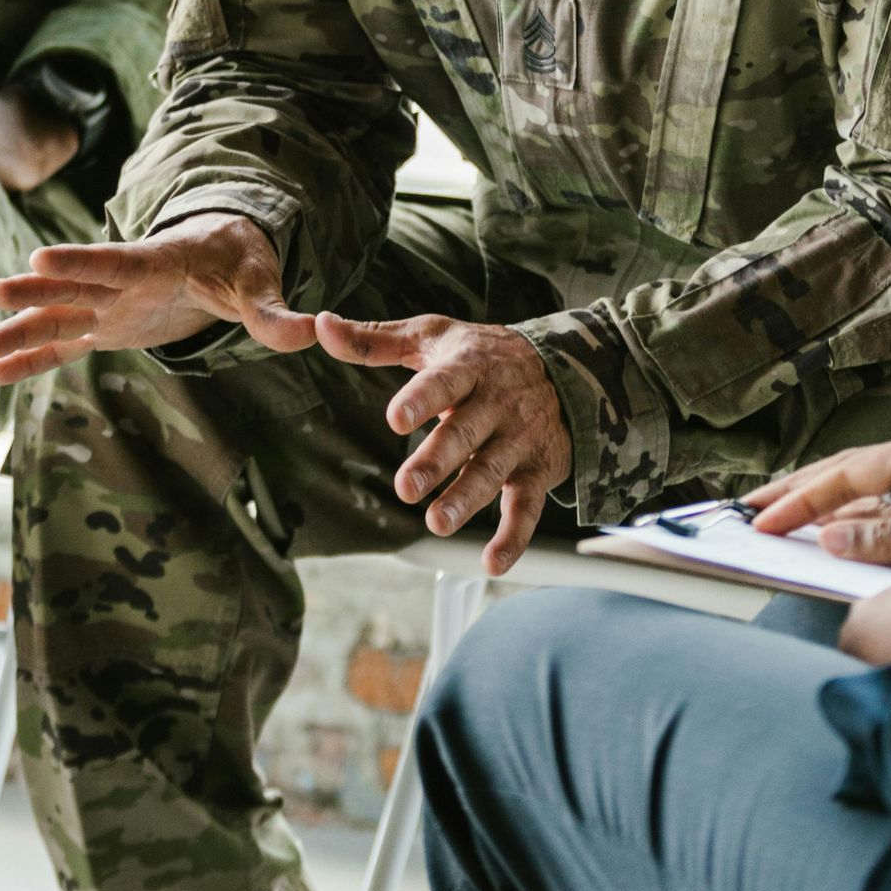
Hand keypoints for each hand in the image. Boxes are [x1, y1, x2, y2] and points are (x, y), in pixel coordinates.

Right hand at [0, 212, 316, 383]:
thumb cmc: (240, 263)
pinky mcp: (104, 326)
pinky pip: (61, 344)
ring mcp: (107, 304)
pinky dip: (30, 357)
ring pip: (58, 317)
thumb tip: (310, 332)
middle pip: (74, 287)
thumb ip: (276, 313)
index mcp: (157, 262)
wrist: (221, 252)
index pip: (115, 261)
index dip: (80, 262)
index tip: (40, 257)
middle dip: (35, 292)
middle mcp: (122, 281)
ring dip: (20, 331)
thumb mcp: (261, 285)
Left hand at [311, 310, 571, 575]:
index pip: (445, 382)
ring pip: (492, 473)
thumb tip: (321, 326)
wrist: (569, 367)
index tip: (395, 419)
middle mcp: (496, 405)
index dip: (422, 399)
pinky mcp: (537, 471)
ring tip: (437, 524)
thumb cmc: (482, 353)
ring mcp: (518, 440)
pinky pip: (527, 507)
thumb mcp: (431, 336)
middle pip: (465, 434)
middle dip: (437, 462)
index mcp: (468, 367)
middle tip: (405, 487)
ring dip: (465, 500)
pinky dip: (513, 537)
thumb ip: (373, 339)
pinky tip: (492, 563)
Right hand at [744, 422, 890, 566]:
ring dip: (823, 503)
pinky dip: (856, 516)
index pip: (851, 473)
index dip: (804, 499)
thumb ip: (889, 539)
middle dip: (800, 489)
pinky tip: (829, 528)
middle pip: (851, 467)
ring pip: (868, 485)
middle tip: (753, 506)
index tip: (766, 520)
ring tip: (780, 517)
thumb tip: (829, 540)